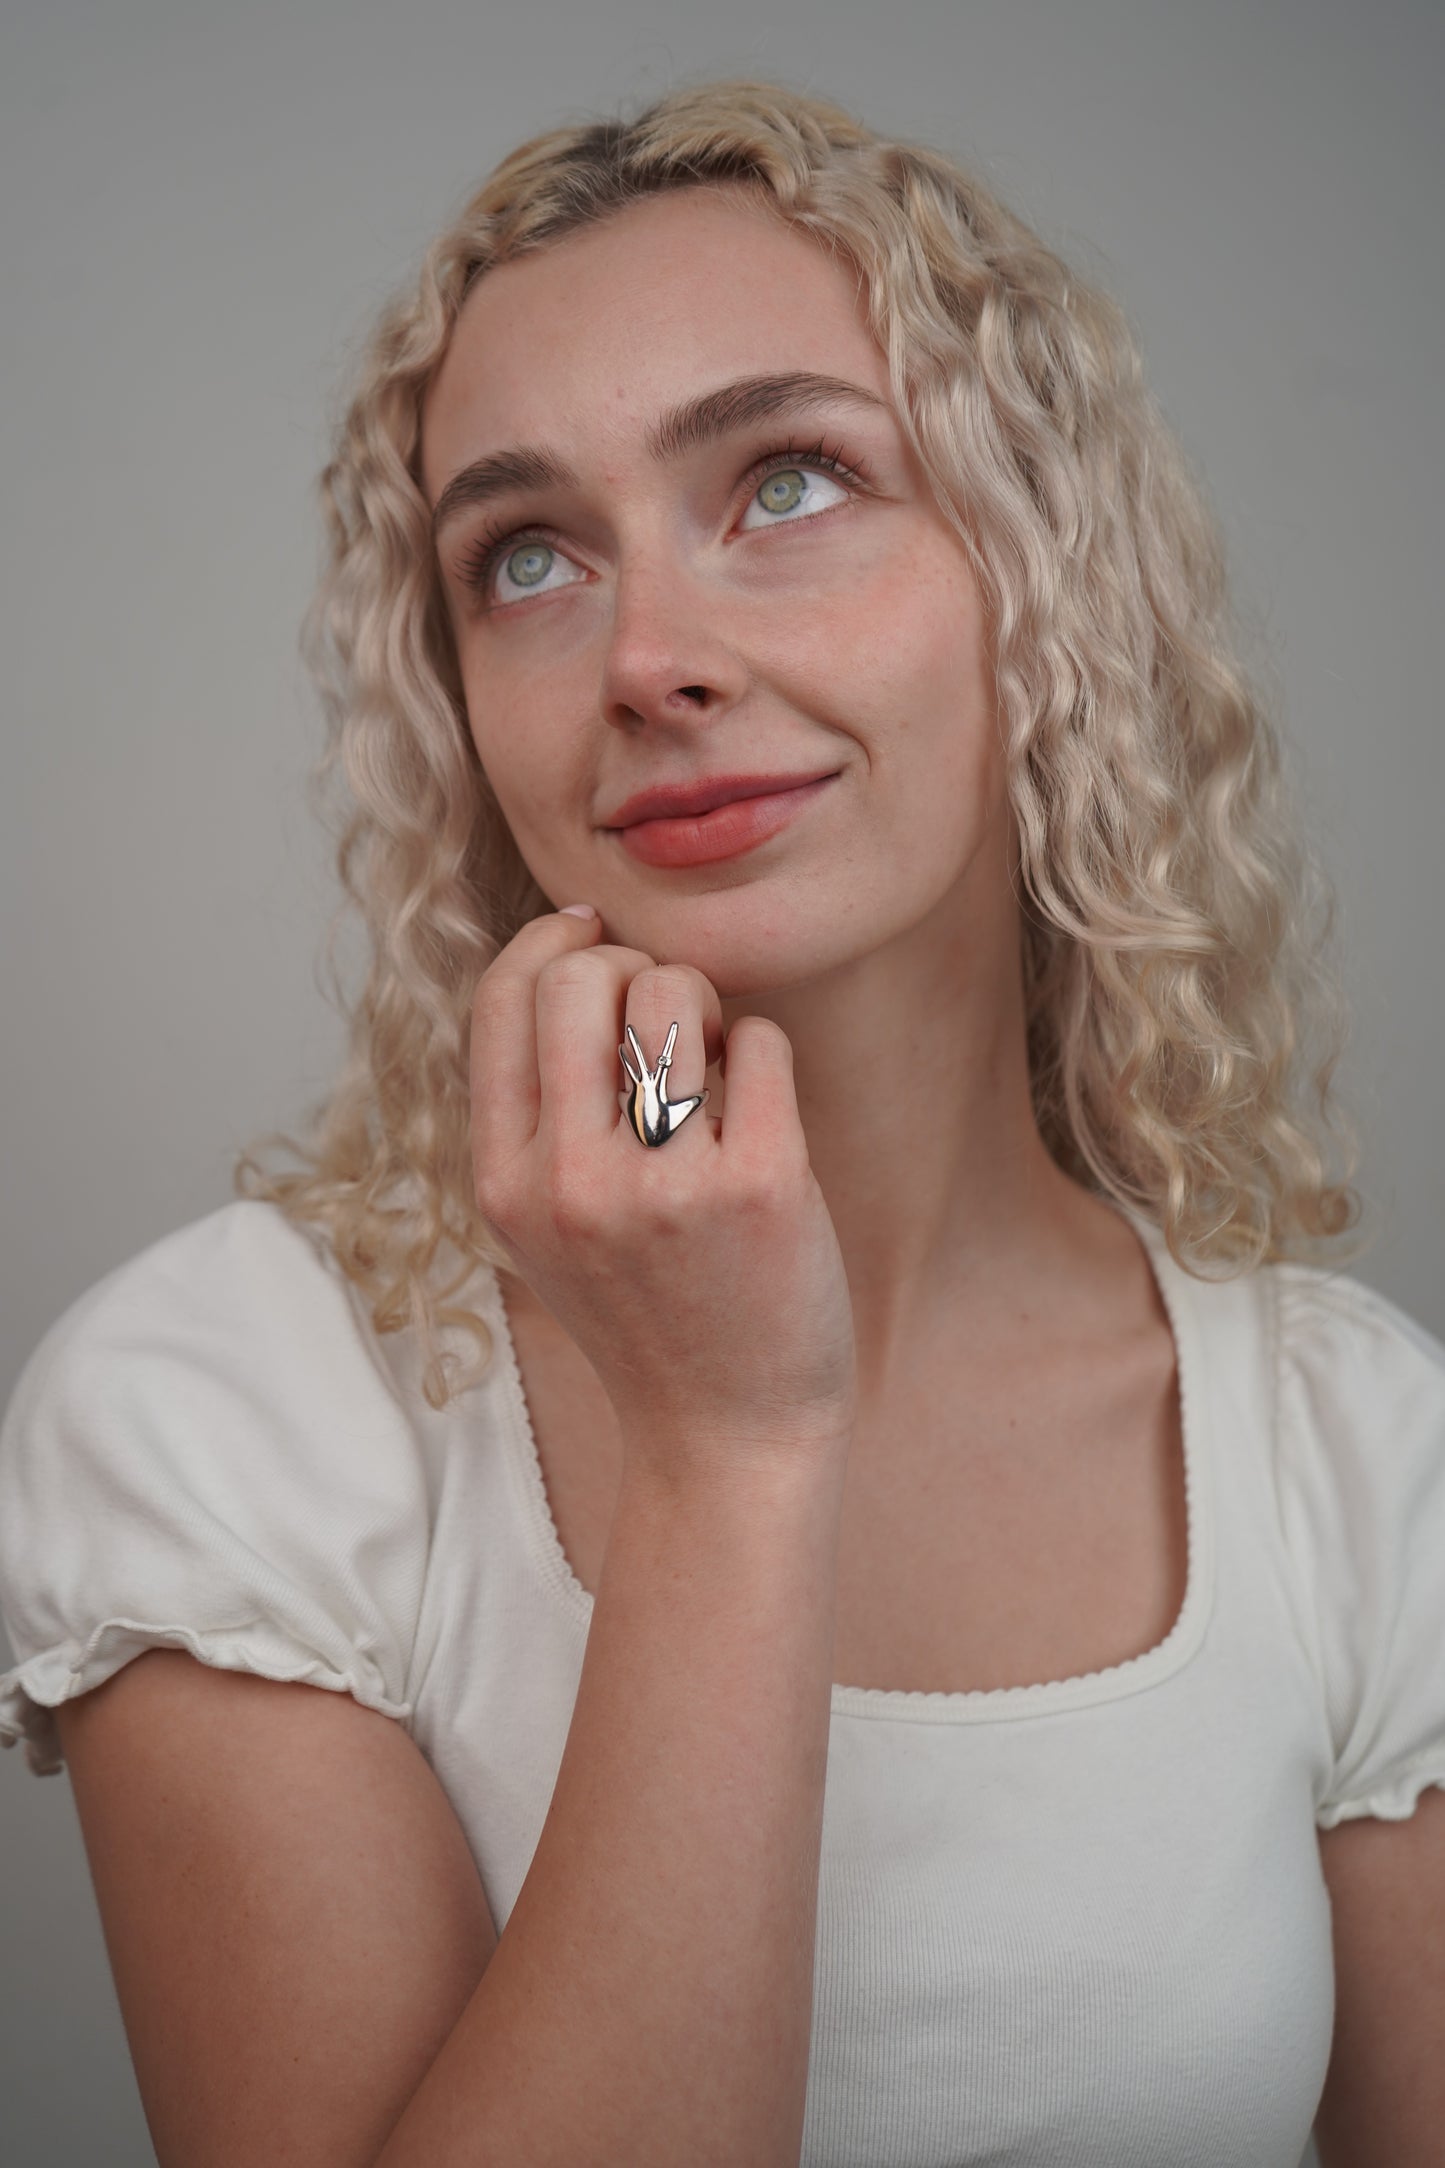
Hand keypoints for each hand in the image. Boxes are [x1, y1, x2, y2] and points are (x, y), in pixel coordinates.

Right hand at [469, 908, 857, 1486]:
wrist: (725, 1433)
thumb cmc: (646, 1310)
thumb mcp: (545, 1222)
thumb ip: (535, 1110)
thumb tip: (570, 949)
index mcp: (505, 1182)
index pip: (503, 999)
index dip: (552, 941)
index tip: (592, 934)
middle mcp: (570, 1184)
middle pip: (582, 977)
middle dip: (633, 972)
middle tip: (666, 1027)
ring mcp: (665, 1188)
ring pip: (673, 993)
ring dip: (703, 1007)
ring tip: (713, 1069)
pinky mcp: (760, 1188)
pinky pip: (761, 1042)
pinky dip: (764, 1057)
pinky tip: (758, 1115)